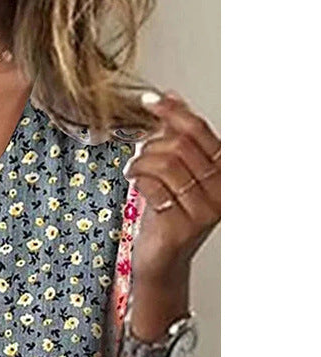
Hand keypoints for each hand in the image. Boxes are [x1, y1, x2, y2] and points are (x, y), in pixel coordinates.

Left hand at [123, 90, 220, 285]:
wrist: (160, 259)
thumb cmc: (167, 216)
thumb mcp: (175, 172)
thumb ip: (176, 137)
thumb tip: (171, 97)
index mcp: (223, 171)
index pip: (199, 131)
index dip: (172, 112)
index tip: (149, 101)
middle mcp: (220, 190)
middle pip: (181, 145)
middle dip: (151, 143)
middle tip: (139, 153)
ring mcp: (204, 210)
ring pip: (166, 164)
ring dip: (141, 161)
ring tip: (134, 169)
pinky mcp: (182, 226)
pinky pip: (154, 187)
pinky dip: (139, 180)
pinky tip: (135, 183)